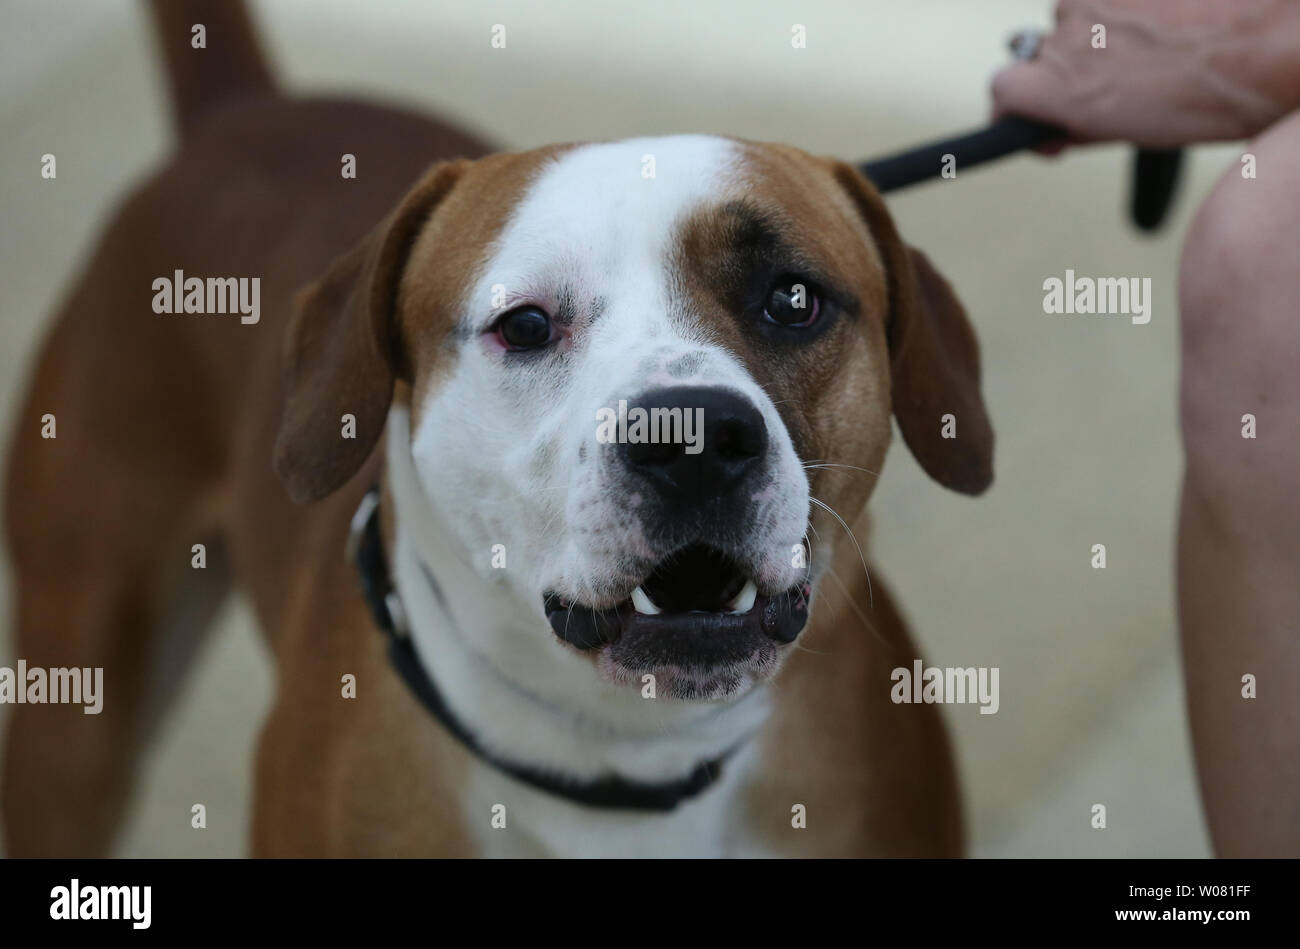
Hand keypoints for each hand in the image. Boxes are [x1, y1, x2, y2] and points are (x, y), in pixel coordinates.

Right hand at [991, 0, 1299, 148]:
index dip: (1016, 106)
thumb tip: (1065, 122)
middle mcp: (1066, 32)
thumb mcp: (1135, 131)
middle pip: (1043, 51)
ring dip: (1104, 34)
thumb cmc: (1215, 94)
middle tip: (1116, 87)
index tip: (1039, 118)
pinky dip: (1132, 7)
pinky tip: (1167, 21)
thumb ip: (1083, 123)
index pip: (1002, 91)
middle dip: (1071, 70)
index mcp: (1059, 85)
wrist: (1270, 40)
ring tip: (1152, 50)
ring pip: (1080, 17)